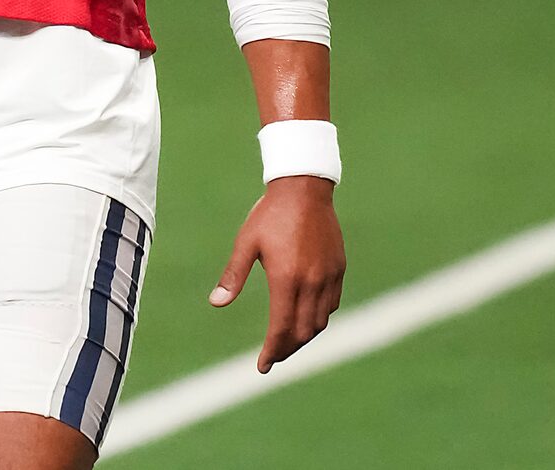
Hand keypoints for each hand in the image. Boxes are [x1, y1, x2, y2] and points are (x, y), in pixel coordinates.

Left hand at [210, 175, 343, 371]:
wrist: (304, 189)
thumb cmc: (269, 214)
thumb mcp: (246, 243)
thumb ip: (233, 275)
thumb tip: (216, 303)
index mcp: (286, 278)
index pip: (281, 328)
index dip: (272, 351)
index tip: (262, 366)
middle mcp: (311, 282)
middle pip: (303, 332)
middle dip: (287, 349)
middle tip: (272, 357)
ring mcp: (328, 276)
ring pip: (320, 321)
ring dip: (304, 337)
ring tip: (288, 342)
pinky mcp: (338, 268)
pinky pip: (331, 303)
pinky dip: (319, 318)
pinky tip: (307, 317)